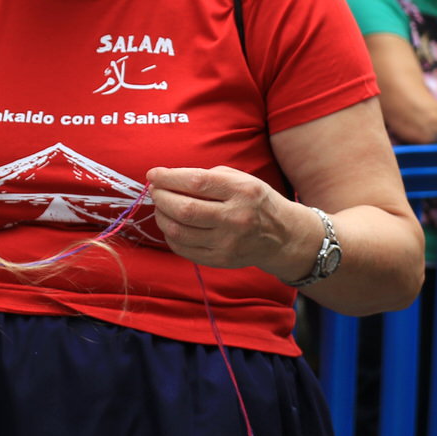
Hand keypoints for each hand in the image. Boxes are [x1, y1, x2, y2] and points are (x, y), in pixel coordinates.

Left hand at [147, 165, 304, 273]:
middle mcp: (236, 218)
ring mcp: (228, 243)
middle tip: (156, 190)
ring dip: (161, 217)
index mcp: (242, 192)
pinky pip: (183, 249)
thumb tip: (167, 179)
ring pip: (179, 231)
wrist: (283, 236)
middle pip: (185, 209)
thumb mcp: (241, 179)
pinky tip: (172, 224)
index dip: (168, 178)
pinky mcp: (220, 260)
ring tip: (161, 207)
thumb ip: (207, 177)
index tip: (153, 174)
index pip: (196, 182)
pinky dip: (170, 235)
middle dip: (161, 197)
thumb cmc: (255, 201)